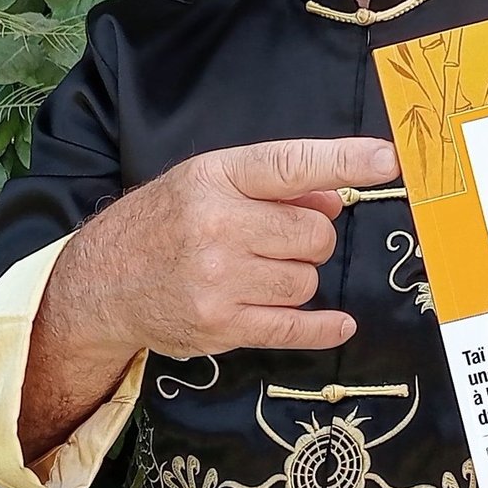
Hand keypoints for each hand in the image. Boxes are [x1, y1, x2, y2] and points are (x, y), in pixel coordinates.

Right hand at [44, 137, 398, 362]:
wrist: (98, 284)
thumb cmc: (164, 224)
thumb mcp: (209, 183)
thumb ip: (275, 186)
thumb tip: (337, 200)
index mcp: (215, 178)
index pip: (291, 165)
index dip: (345, 161)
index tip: (388, 159)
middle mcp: (216, 226)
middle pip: (314, 234)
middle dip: (309, 239)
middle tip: (277, 240)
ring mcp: (217, 280)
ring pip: (307, 280)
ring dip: (298, 277)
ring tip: (259, 271)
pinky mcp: (220, 326)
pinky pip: (294, 327)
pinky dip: (322, 326)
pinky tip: (339, 323)